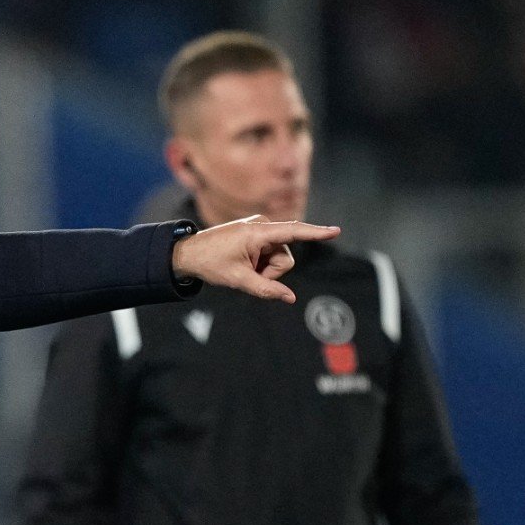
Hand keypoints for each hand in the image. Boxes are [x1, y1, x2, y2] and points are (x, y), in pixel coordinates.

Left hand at [170, 215, 341, 302]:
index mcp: (257, 232)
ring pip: (279, 258)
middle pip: (286, 257)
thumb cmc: (210, 263)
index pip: (294, 232)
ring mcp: (260, 229)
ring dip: (265, 269)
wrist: (188, 253)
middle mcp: (262, 225)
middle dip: (271, 272)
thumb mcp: (238, 280)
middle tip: (247, 273)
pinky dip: (261, 264)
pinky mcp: (258, 234)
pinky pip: (271, 253)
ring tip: (243, 267)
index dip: (316, 234)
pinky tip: (244, 263)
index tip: (336, 232)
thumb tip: (290, 298)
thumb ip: (266, 289)